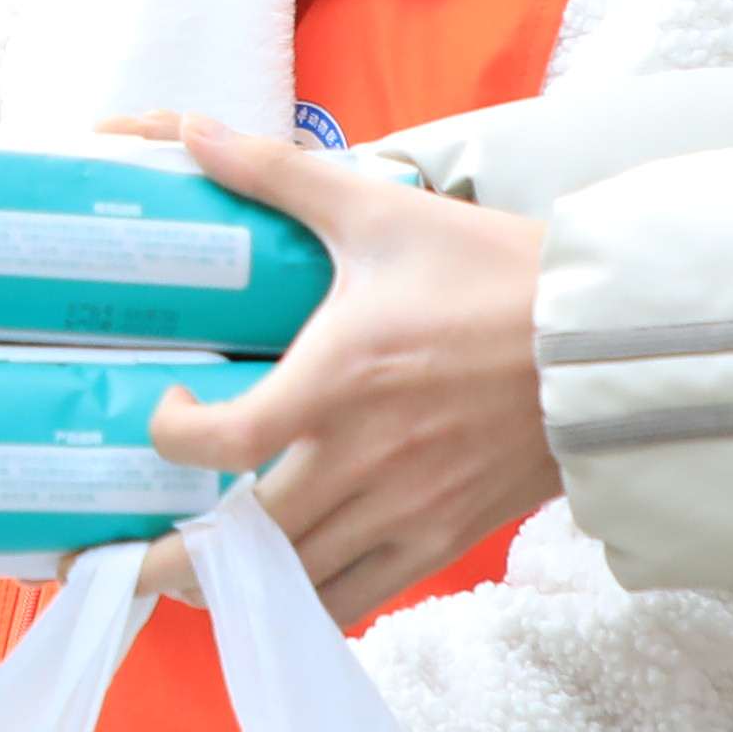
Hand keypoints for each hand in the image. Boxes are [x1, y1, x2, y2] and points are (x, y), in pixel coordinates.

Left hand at [130, 119, 561, 616]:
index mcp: (339, 382)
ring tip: (192, 575)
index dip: (172, 438)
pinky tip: (280, 585)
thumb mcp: (380, 212)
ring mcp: (407, 510)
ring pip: (295, 586)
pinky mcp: (445, 537)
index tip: (165, 412)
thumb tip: (193, 130)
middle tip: (124, 554)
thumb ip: (276, 174)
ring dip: (234, 590)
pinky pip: (358, 599)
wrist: (608, 339)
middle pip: (242, 547)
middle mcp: (364, 461)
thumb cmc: (492, 272)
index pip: (224, 443)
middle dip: (171, 560)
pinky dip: (307, 601)